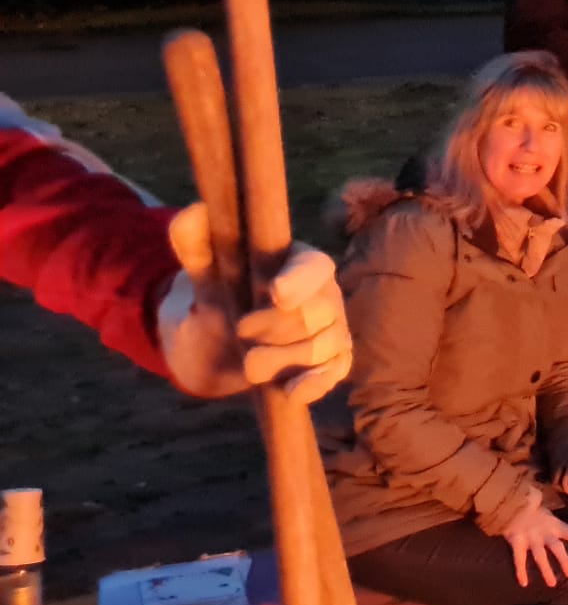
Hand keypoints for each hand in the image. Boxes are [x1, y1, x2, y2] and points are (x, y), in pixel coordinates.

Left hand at [159, 204, 352, 403]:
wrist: (215, 342)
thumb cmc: (217, 298)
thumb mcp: (200, 275)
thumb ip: (196, 245)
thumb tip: (195, 212)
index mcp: (299, 263)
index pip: (316, 267)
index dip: (300, 281)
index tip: (274, 294)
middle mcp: (325, 293)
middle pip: (321, 312)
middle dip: (280, 328)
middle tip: (240, 333)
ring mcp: (331, 329)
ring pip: (327, 345)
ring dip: (286, 359)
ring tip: (249, 366)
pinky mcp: (329, 361)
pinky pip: (335, 372)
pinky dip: (315, 384)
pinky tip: (290, 392)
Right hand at [500, 491, 567, 587]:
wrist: (510, 500)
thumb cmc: (531, 510)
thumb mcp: (547, 513)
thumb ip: (555, 523)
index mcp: (554, 524)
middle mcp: (544, 531)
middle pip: (556, 547)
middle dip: (564, 561)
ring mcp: (530, 537)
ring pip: (540, 556)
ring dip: (546, 570)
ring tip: (552, 584)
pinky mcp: (516, 540)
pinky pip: (519, 558)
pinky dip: (520, 571)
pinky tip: (524, 583)